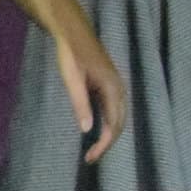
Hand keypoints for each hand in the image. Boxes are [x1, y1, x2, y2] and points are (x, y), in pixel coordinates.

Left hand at [52, 23, 127, 164]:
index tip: (90, 158)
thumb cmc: (70, 54)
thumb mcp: (72, 80)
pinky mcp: (109, 85)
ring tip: (93, 149)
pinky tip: (96, 130)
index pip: (113, 126)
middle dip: (106, 143)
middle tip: (90, 158)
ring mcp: (116, 87)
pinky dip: (107, 123)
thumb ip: (80, 104)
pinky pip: (113, 110)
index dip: (103, 145)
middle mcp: (120, 90)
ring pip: (118, 118)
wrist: (74, 32)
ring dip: (108, 135)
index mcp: (113, 90)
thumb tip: (86, 129)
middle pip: (119, 125)